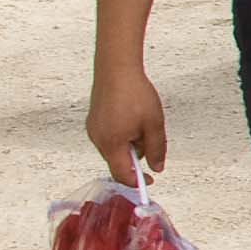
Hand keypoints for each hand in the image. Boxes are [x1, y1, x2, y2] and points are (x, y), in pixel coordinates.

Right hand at [86, 60, 167, 184]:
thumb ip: (156, 149)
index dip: (137, 181)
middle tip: (150, 138)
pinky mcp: (93, 121)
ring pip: (114, 149)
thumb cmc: (134, 94)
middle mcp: (97, 139)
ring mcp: (93, 129)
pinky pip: (109, 137)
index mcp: (111, 144)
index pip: (122, 174)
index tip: (149, 180)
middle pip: (117, 161)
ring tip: (141, 122)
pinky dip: (122, 135)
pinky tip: (131, 118)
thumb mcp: (154, 124)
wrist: (116, 69)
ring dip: (129, 145)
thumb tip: (157, 167)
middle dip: (135, 157)